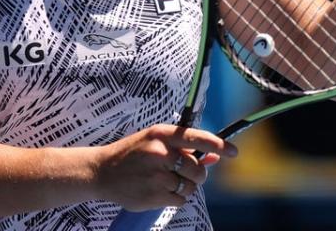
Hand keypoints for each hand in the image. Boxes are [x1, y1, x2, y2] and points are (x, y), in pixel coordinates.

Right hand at [96, 124, 236, 210]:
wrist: (101, 171)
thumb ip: (185, 147)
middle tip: (184, 172)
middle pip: (198, 169)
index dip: (219, 145)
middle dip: (197, 174)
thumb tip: (214, 157)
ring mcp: (156, 176)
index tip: (234, 151)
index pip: (198, 138)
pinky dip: (174, 198)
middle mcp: (160, 153)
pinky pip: (179, 201)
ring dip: (184, 187)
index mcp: (162, 134)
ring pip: (190, 187)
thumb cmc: (132, 153)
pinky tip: (157, 190)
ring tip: (166, 181)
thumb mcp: (156, 141)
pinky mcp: (153, 195)